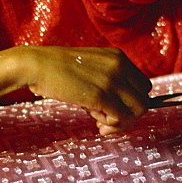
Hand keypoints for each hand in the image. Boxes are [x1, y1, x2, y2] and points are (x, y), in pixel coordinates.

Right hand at [20, 46, 151, 133]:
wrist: (37, 65)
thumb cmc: (58, 70)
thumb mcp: (91, 66)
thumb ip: (108, 79)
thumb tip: (119, 108)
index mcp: (119, 57)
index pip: (143, 86)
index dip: (131, 102)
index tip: (113, 109)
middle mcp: (120, 66)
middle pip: (144, 99)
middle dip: (129, 115)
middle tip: (108, 120)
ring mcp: (112, 80)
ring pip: (138, 110)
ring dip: (121, 121)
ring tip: (99, 121)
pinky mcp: (100, 95)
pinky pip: (121, 117)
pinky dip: (111, 124)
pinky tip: (95, 121)